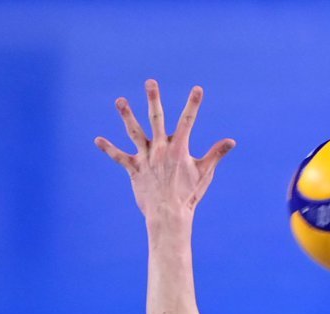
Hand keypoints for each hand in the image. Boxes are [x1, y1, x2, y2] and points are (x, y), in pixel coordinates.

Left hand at [95, 80, 233, 224]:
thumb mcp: (205, 173)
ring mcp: (146, 158)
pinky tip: (98, 140)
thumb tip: (231, 141)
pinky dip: (109, 149)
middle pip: (156, 119)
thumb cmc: (189, 195)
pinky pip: (119, 157)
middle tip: (150, 82)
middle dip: (154, 100)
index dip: (194, 104)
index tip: (197, 89)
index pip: (188, 121)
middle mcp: (161, 149)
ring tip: (120, 101)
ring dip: (127, 116)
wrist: (169, 214)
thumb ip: (216, 154)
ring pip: (134, 132)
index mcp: (179, 149)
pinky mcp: (134, 169)